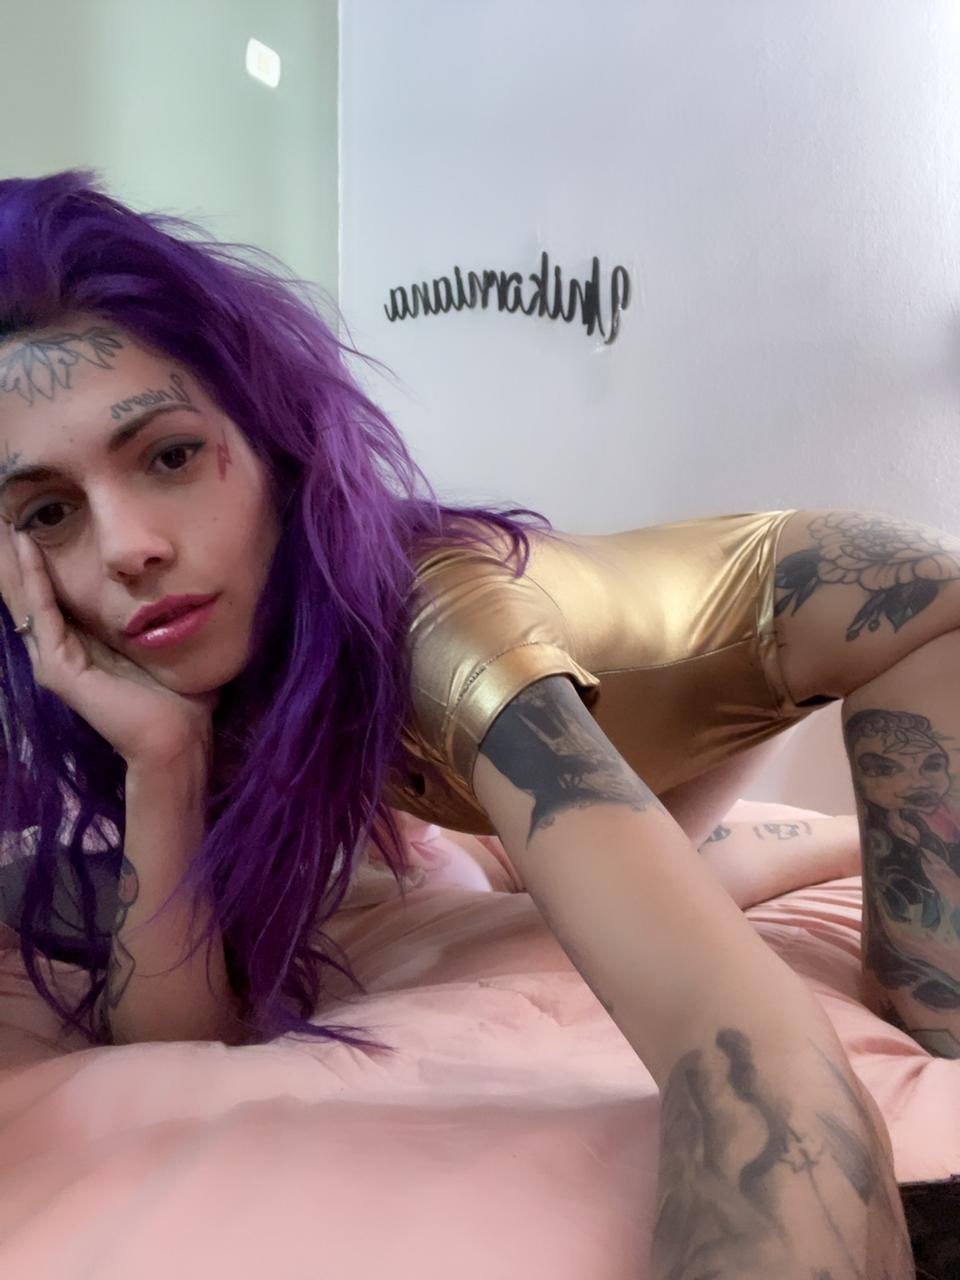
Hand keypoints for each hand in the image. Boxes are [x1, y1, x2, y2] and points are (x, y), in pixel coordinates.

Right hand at [0, 522, 218, 766]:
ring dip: (23, 563)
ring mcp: (57, 662)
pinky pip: (43, 614)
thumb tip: (189, 591)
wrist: (176, 741)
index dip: (52, 565)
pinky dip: (35, 581)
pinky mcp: (58, 670)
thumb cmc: (181, 701)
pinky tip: (27, 550)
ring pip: (32, 600)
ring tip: (12, 526)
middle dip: (26, 559)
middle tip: (14, 516)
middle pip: (38, 596)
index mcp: (88, 649)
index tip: (47, 526)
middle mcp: (65, 653)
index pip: (61, 599)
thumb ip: (165, 622)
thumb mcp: (167, 648)